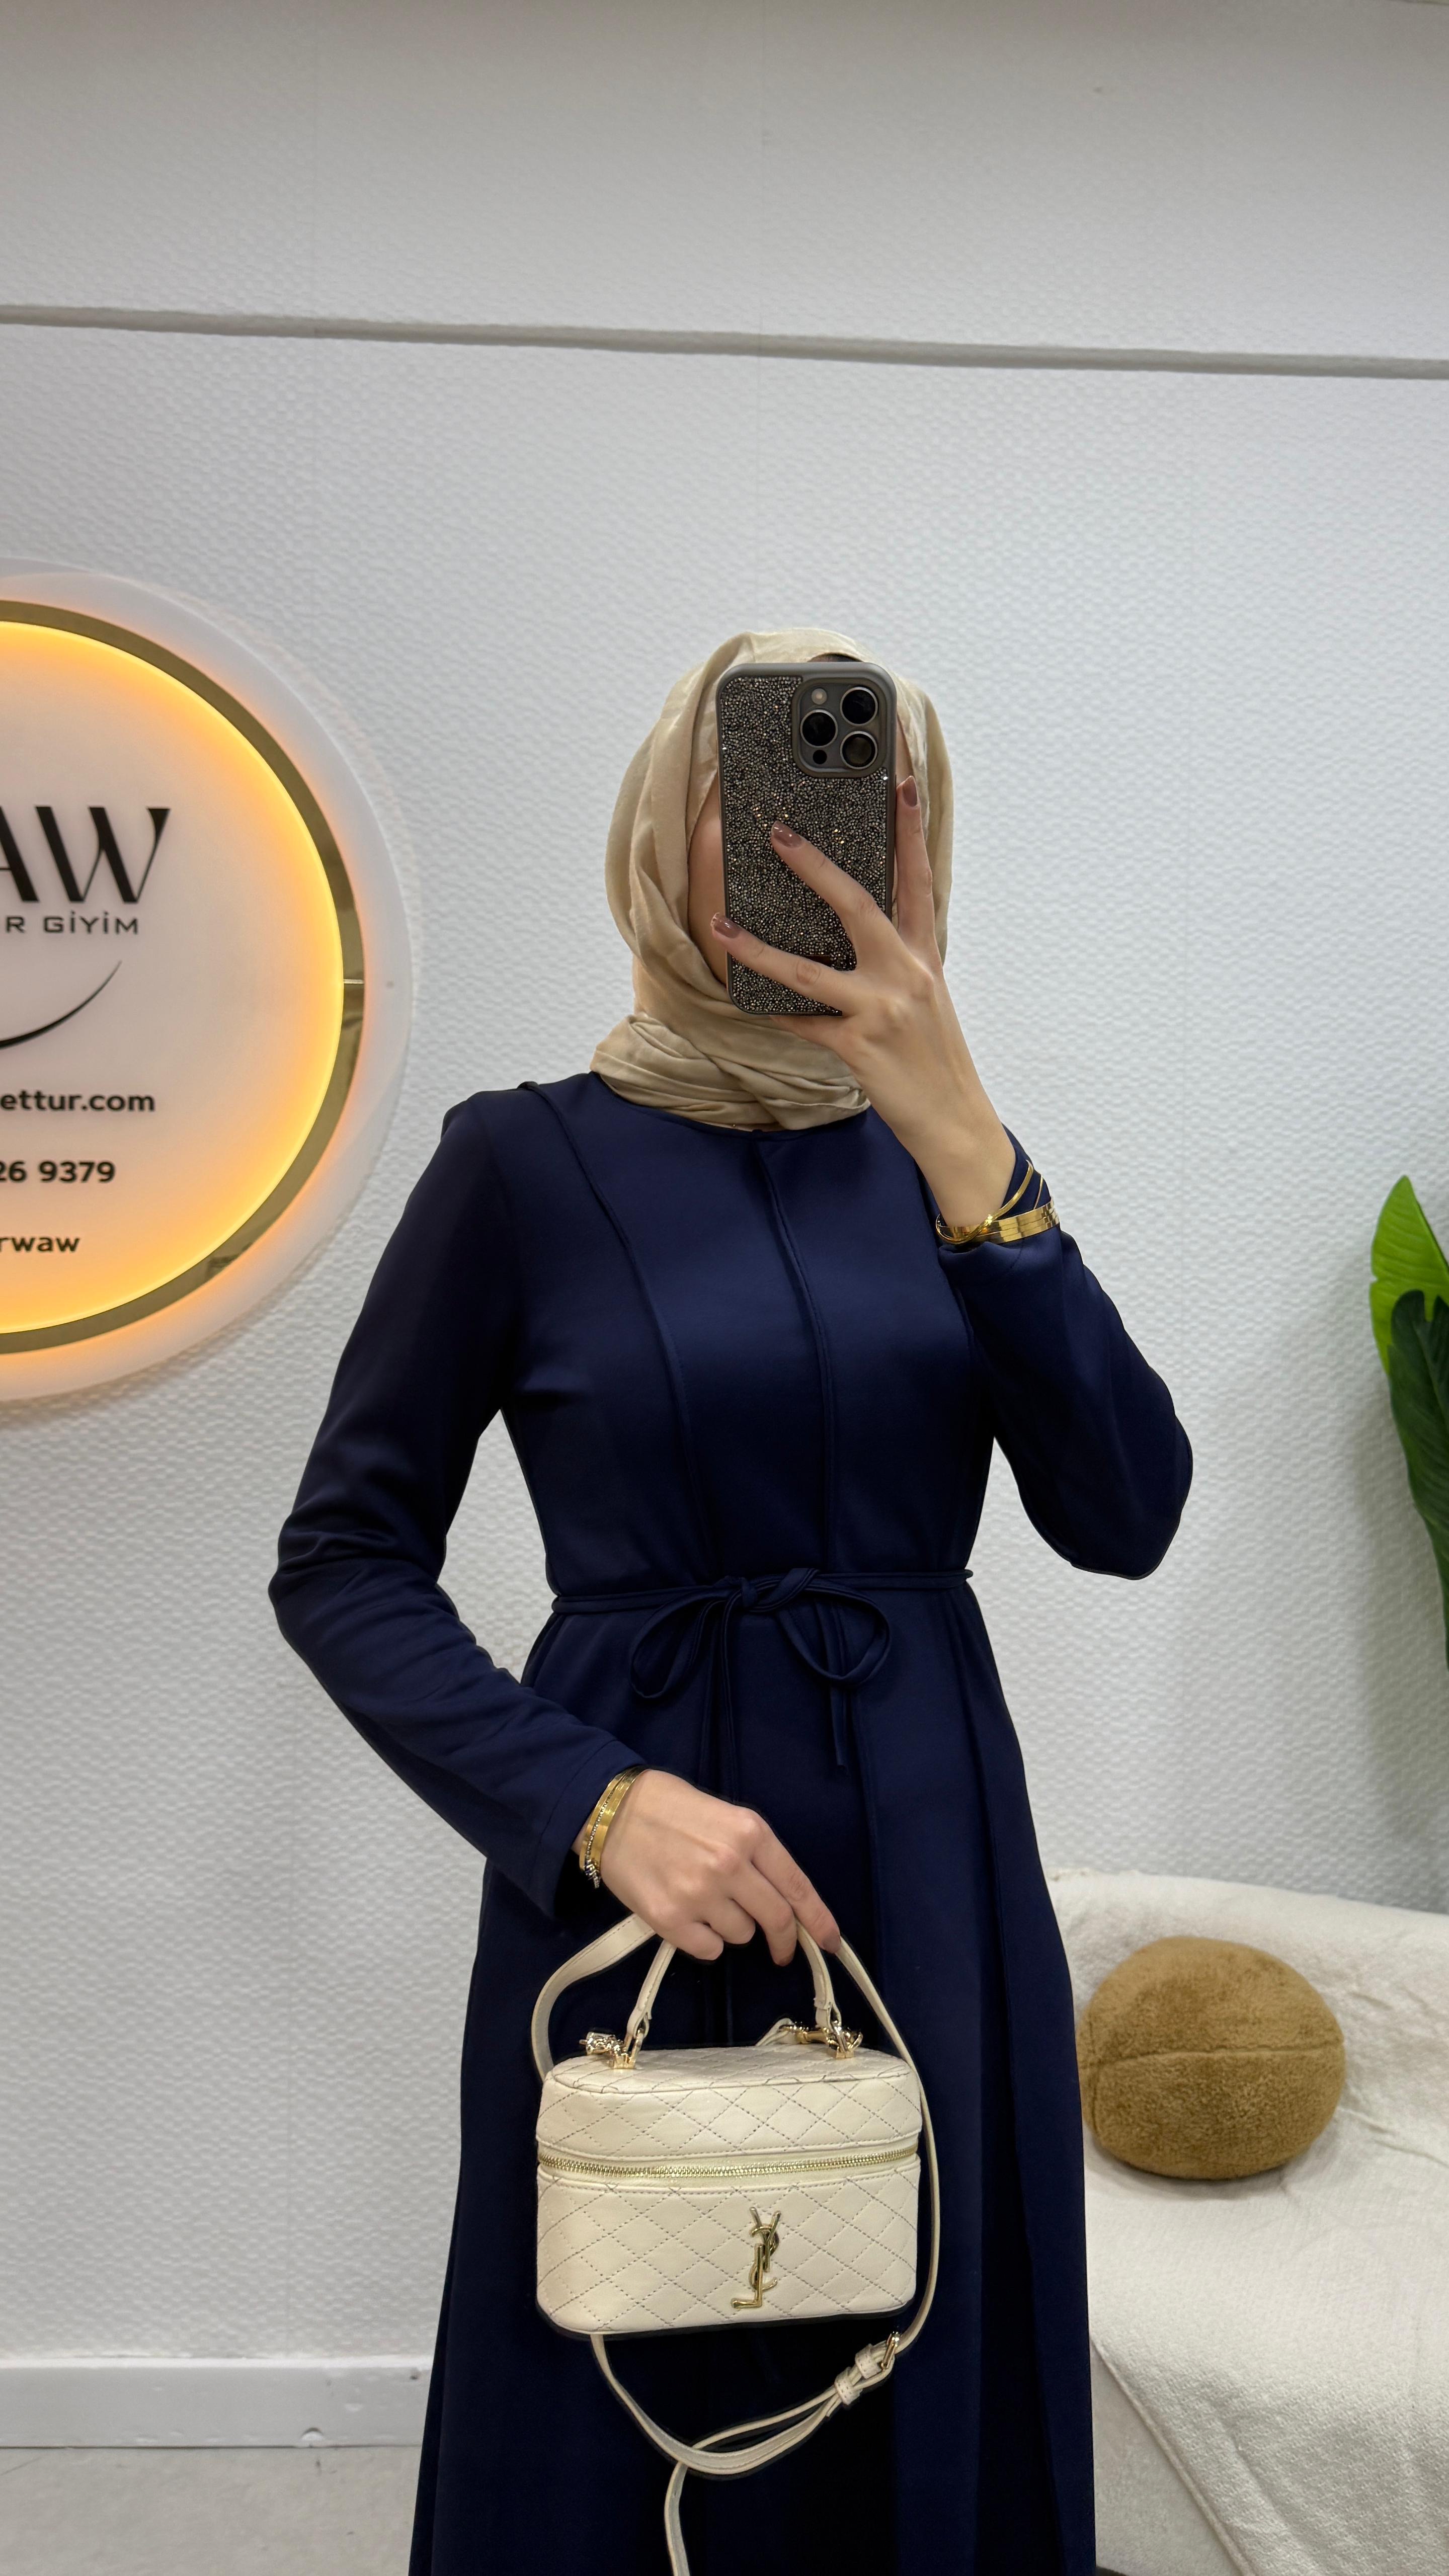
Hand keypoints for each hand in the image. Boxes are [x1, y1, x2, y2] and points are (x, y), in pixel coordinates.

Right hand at [576, 1768, 839, 1963]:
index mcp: (749, 1833)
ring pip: (741, 1935)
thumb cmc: (671, 1808)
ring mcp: (699, 1894)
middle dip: (784, 1941)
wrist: (611, 1812)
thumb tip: (782, 1899)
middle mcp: (730, 1865)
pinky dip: (705, 1941)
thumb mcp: (726, 1817)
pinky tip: (688, 1915)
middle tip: (780, 1950)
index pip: (798, 1887)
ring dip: (733, 1927)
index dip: (819, 1920)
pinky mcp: (670, 1920)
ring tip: (707, 1901)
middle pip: (776, 1919)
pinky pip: (708, 1950)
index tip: (831, 1942)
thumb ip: (756, 1855)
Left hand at [711, 777, 1016, 1227]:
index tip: (900, 782)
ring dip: (758, 949)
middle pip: (858, 906)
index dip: (911, 829)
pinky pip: (802, 1024)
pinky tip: (741, 999)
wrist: (956, 1118)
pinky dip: (771, 1014)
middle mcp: (905, 975)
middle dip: (816, 867)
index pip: (919, 879)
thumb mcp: (927, 999)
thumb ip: (897, 963)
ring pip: (808, 971)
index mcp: (925, 957)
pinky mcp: (858, 1047)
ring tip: (723, 926)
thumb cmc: (936, 1058)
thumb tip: (860, 934)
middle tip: (780, 834)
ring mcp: (881, 1010)